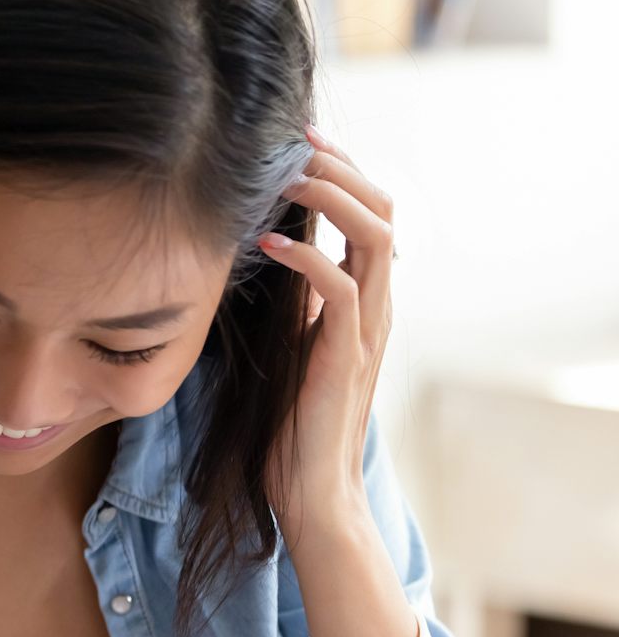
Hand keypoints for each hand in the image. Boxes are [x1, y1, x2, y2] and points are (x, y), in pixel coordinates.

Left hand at [258, 125, 394, 547]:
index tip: (298, 144)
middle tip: (296, 142)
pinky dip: (308, 256)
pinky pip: (341, 290)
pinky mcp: (344, 356)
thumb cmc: (290, 428)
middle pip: (382, 210)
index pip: (370, 216)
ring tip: (289, 176)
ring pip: (374, 237)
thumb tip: (255, 263)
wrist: (311, 493)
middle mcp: (374, 308)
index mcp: (362, 303)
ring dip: (332, 196)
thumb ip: (287, 308)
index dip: (341, 173)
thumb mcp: (285, 350)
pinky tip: (269, 242)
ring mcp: (366, 331)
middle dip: (341, 168)